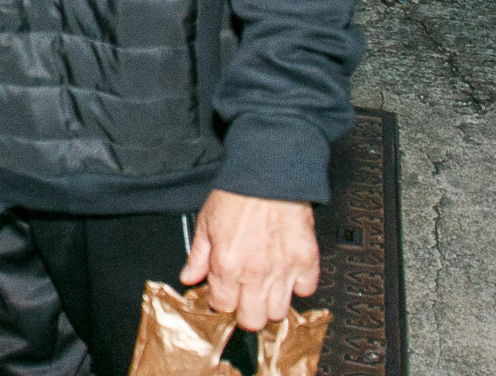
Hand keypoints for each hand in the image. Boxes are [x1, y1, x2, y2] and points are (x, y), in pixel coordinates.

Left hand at [178, 190, 318, 331]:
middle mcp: (254, 273)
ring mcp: (283, 270)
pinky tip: (287, 272)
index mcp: (226, 265)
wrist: (268, 174)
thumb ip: (197, 256)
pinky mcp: (306, 261)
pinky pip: (306, 290)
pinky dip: (298, 285)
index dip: (223, 300)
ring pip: (279, 313)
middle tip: (246, 294)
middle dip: (247, 311)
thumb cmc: (237, 194)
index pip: (223, 307)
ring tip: (266, 285)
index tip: (226, 292)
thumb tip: (189, 279)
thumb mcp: (206, 222)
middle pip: (253, 320)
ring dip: (272, 302)